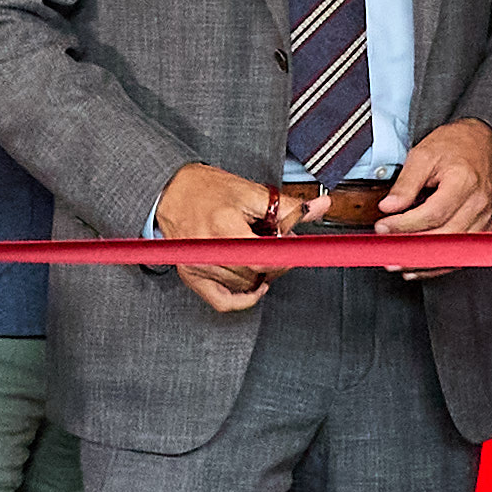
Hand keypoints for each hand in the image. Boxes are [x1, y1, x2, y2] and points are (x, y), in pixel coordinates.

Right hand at [153, 162, 286, 314]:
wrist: (170, 191)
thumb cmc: (207, 189)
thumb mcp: (250, 191)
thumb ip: (287, 206)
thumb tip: (320, 207)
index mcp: (224, 226)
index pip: (265, 258)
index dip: (286, 257)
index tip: (294, 249)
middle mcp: (209, 250)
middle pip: (256, 273)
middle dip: (275, 261)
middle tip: (278, 244)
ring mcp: (198, 266)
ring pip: (244, 285)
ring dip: (260, 274)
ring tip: (260, 253)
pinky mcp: (191, 275)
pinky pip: (222, 302)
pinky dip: (243, 300)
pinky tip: (255, 286)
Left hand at [377, 118, 491, 278]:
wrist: (479, 145)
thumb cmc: (454, 148)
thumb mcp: (423, 154)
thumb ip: (405, 183)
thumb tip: (389, 207)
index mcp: (464, 182)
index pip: (433, 213)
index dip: (405, 224)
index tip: (383, 227)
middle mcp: (477, 204)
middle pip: (444, 236)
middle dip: (412, 247)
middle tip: (386, 250)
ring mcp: (482, 219)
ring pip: (453, 251)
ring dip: (423, 262)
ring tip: (398, 263)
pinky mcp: (481, 230)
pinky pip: (460, 255)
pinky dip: (438, 265)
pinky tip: (418, 267)